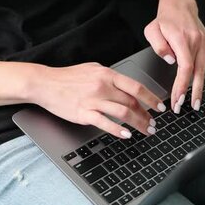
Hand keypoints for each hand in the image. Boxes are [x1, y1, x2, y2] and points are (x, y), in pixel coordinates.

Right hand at [29, 63, 166, 138]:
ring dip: (138, 123)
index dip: (151, 98)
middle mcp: (102, 86)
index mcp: (107, 75)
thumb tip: (126, 86)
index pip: (136, 87)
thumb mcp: (93, 69)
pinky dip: (118, 130)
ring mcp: (93, 100)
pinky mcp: (83, 113)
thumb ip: (110, 77)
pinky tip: (126, 134)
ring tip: (145, 130)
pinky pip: (105, 123)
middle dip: (146, 115)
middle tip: (153, 124)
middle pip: (132, 102)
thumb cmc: (67, 77)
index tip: (159, 107)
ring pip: (123, 113)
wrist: (45, 83)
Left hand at [144, 0, 204, 113]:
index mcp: (181, 40)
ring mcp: (204, 43)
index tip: (177, 99)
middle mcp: (196, 42)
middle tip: (184, 107)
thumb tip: (170, 61)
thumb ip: (159, 47)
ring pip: (204, 70)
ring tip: (197, 104)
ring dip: (200, 89)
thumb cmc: (165, 19)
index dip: (181, 86)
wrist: (179, 4)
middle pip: (194, 73)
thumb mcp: (152, 30)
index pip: (184, 68)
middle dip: (189, 93)